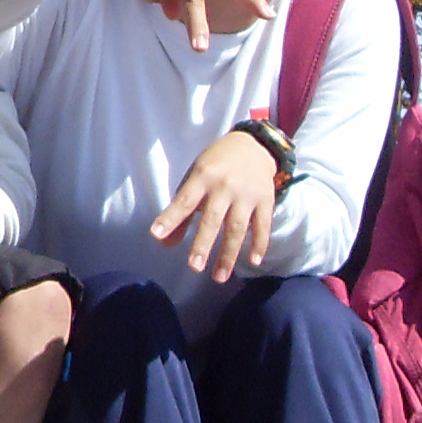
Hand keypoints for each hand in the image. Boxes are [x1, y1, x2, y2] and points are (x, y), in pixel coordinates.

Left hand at [150, 131, 280, 281]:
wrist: (253, 146)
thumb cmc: (216, 166)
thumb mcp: (194, 179)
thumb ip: (180, 211)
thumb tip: (163, 242)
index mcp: (203, 178)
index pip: (184, 201)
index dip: (170, 218)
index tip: (156, 235)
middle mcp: (224, 186)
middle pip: (213, 219)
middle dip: (203, 244)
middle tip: (194, 267)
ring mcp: (246, 194)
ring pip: (237, 227)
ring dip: (228, 254)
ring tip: (219, 277)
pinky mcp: (265, 200)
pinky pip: (263, 225)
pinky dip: (260, 243)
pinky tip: (254, 261)